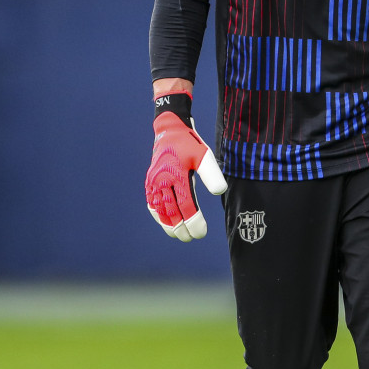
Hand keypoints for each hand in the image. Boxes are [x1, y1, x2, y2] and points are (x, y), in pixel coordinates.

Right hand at [145, 92, 226, 241]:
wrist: (169, 130)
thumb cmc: (190, 144)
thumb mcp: (204, 155)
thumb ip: (211, 174)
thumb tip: (219, 192)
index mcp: (176, 176)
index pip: (185, 205)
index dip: (193, 221)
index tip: (201, 233)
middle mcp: (162, 181)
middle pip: (171, 211)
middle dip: (181, 227)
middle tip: (191, 238)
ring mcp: (153, 183)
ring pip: (159, 210)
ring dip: (168, 224)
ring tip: (178, 236)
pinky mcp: (149, 182)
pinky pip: (152, 203)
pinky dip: (158, 215)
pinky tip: (165, 223)